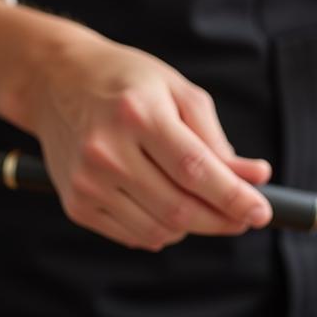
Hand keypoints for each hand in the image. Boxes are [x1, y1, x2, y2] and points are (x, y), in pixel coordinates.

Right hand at [0, 0, 271, 249]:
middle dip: (222, 219)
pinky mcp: (76, 204)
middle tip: (245, 216)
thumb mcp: (178, 93)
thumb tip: (256, 177)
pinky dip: (163, 231)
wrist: (54, 80)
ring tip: (202, 204)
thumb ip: (217, 140)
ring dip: (194, 226)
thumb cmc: (128, 84)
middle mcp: (107, 151)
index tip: (262, 211)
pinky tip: (167, 206)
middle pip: (179, 208)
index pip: (195, 170)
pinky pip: (135, 236)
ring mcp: (87, 181)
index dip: (233, 197)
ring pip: (161, 230)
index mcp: (138, 115)